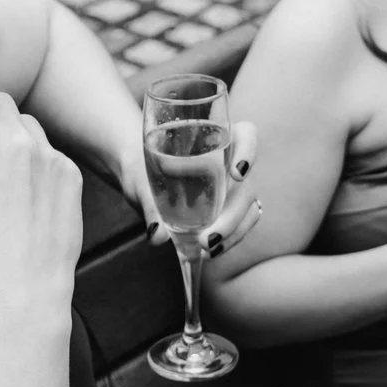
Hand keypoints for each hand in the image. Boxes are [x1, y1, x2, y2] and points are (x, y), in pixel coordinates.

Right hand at [0, 0, 82, 303]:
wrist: (26, 282)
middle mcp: (13, 137)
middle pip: (0, 103)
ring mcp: (46, 151)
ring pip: (28, 127)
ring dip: (19, 145)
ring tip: (13, 193)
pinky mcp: (70, 168)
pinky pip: (51, 152)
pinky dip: (42, 168)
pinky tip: (35, 203)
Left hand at [123, 120, 261, 258]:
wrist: (137, 176)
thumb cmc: (139, 166)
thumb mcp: (139, 180)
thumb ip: (148, 203)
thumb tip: (157, 234)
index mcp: (215, 138)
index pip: (247, 135)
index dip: (249, 151)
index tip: (236, 173)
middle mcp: (230, 161)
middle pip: (247, 184)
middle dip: (233, 214)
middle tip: (208, 237)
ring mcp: (232, 187)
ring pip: (247, 208)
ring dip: (233, 231)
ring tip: (207, 248)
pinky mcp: (226, 209)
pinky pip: (238, 224)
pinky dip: (228, 239)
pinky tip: (209, 251)